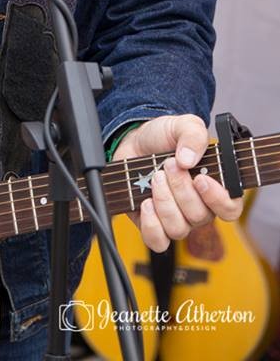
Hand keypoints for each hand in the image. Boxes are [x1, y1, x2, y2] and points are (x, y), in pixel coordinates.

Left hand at [113, 114, 243, 251]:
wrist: (134, 141)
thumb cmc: (163, 137)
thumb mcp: (182, 125)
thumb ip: (193, 135)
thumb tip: (189, 158)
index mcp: (213, 187)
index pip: (230, 209)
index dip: (218, 199)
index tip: (200, 179)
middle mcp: (198, 208)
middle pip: (199, 216)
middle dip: (181, 188)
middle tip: (169, 164)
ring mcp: (175, 218)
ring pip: (178, 229)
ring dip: (164, 201)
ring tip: (155, 177)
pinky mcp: (152, 224)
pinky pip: (157, 241)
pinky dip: (151, 224)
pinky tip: (145, 202)